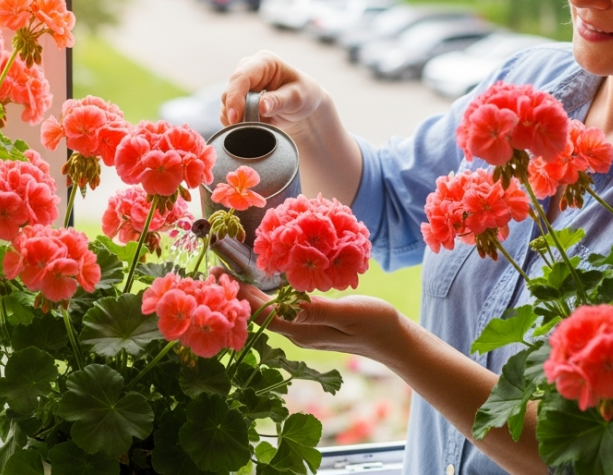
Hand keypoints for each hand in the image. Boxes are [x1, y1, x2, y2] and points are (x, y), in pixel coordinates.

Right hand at [220, 51, 329, 133]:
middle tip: (245, 128)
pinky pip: (228, 111)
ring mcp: (242, 84)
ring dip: (236, 118)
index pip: (242, 77)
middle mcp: (249, 69)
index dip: (235, 97)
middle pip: (230, 90)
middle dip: (234, 111)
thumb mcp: (298, 98)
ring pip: (226, 102)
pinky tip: (250, 127)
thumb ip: (280, 101)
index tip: (235, 117)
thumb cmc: (304, 95)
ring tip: (256, 126)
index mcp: (264, 62)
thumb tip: (261, 106)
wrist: (303, 106)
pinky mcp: (238, 98)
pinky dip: (236, 123)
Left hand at [235, 280, 406, 361]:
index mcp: (304, 331)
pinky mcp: (313, 324)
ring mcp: (306, 330)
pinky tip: (267, 283)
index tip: (220, 278)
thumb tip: (290, 305)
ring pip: (270, 312)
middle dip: (239, 294)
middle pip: (261, 314)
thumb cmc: (376, 324)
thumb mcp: (349, 313)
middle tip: (217, 272)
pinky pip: (283, 310)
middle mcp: (300, 333)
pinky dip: (269, 296)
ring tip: (233, 276)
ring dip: (251, 295)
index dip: (240, 297)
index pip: (263, 314)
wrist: (395, 340)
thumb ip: (320, 310)